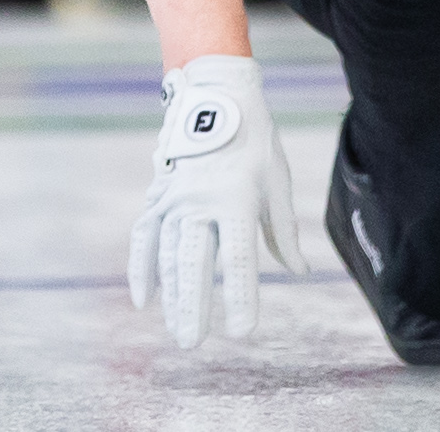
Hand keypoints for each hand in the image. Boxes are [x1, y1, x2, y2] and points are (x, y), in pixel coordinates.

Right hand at [125, 54, 305, 348]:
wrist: (216, 96)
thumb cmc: (255, 141)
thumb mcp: (276, 181)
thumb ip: (283, 231)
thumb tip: (298, 272)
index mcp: (237, 198)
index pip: (239, 258)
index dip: (240, 297)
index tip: (242, 332)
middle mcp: (201, 201)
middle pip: (193, 262)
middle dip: (193, 305)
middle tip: (192, 343)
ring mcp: (174, 199)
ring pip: (167, 255)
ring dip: (171, 296)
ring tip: (178, 331)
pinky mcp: (158, 196)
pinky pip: (144, 236)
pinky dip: (141, 268)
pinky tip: (144, 299)